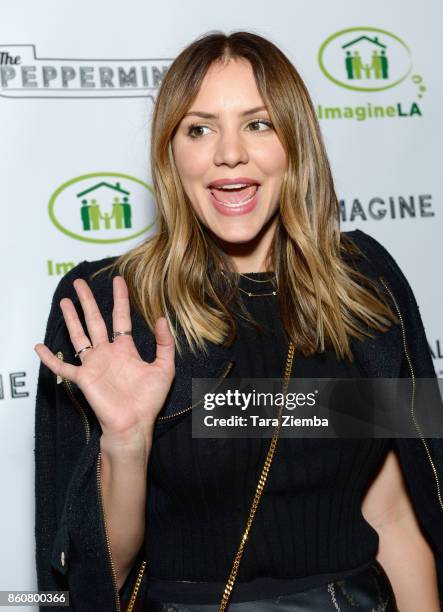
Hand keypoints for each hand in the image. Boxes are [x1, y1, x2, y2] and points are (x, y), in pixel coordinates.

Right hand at [34, 276, 174, 438]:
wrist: (134, 424)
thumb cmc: (149, 400)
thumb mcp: (165, 368)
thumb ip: (165, 344)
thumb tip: (161, 318)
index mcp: (126, 349)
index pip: (120, 317)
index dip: (120, 299)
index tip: (118, 280)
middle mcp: (107, 353)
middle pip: (95, 321)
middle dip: (88, 301)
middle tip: (80, 283)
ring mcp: (93, 365)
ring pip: (79, 336)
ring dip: (71, 319)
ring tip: (64, 301)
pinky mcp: (83, 378)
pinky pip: (62, 366)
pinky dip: (50, 358)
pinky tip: (39, 347)